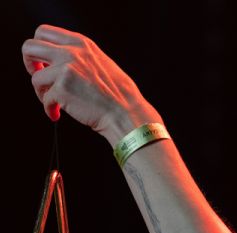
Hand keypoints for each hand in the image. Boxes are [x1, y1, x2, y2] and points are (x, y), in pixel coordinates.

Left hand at [22, 25, 160, 142]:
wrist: (126, 114)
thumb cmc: (120, 95)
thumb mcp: (102, 63)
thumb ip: (81, 57)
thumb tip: (60, 62)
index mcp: (81, 44)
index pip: (44, 32)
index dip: (39, 49)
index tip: (43, 63)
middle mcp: (70, 53)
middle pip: (30, 47)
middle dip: (30, 64)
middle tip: (39, 78)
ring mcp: (65, 71)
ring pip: (36, 78)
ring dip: (42, 92)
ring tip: (54, 103)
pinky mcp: (61, 90)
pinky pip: (45, 100)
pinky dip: (50, 109)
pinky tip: (57, 114)